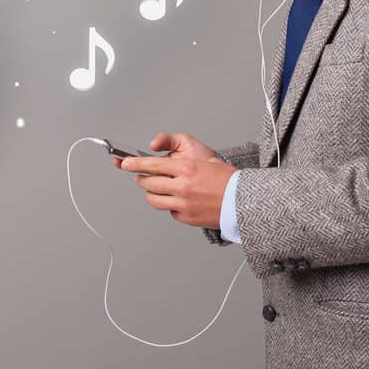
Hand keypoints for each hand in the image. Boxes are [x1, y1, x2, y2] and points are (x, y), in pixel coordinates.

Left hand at [114, 133, 237, 228]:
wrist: (244, 200)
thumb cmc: (227, 177)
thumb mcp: (202, 155)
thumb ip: (176, 150)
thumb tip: (155, 150)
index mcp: (186, 168)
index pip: (151, 165)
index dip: (134, 164)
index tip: (124, 163)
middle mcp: (182, 187)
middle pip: (148, 183)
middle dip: (142, 179)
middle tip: (142, 176)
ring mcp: (184, 204)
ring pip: (153, 200)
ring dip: (152, 193)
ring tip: (157, 189)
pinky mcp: (187, 218)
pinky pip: (169, 211)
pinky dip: (170, 205)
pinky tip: (178, 199)